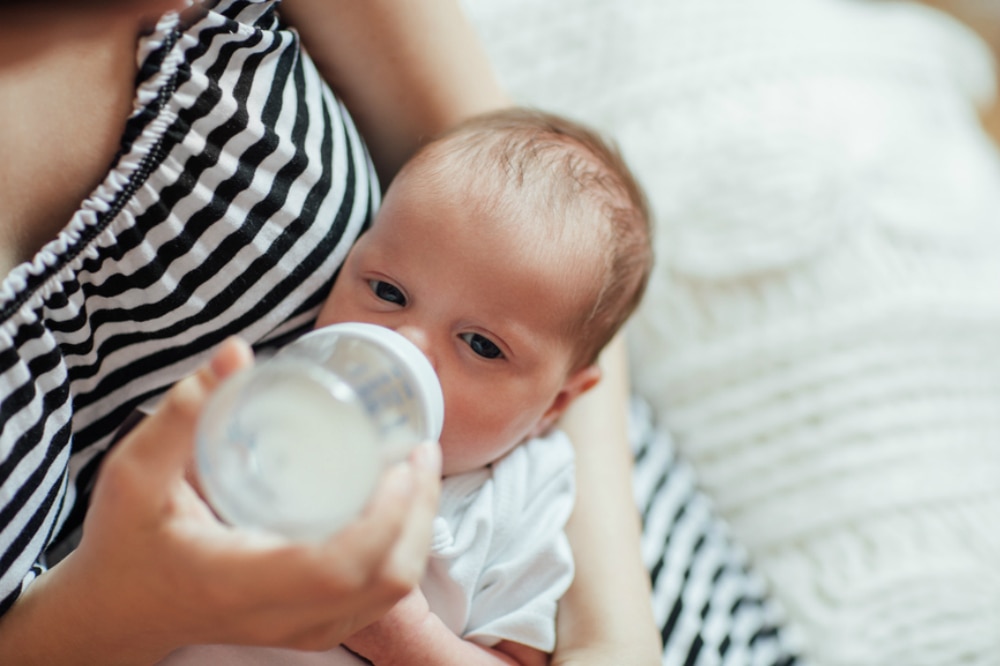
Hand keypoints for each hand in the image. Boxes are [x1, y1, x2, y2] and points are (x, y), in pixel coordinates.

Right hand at [1, 338, 441, 664]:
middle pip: (386, 580)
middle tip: (419, 451)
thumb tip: (235, 353)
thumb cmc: (125, 545)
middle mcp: (282, 615)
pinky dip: (402, 551)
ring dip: (417, 531)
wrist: (116, 614)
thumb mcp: (135, 476)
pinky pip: (378, 598)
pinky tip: (398, 508)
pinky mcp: (311, 628)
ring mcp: (302, 629)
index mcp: (244, 582)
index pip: (341, 565)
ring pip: (390, 593)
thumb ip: (180, 415)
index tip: (401, 461)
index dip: (387, 516)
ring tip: (417, 471)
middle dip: (420, 512)